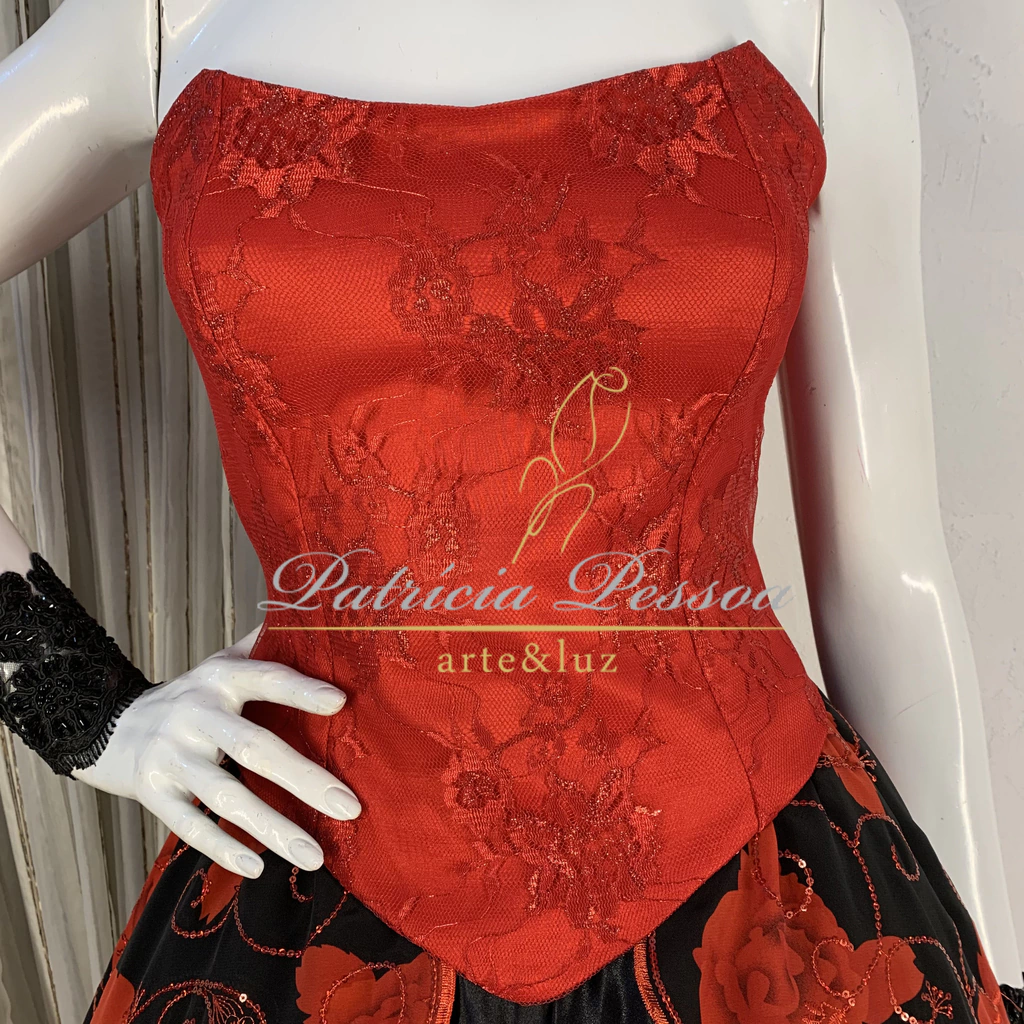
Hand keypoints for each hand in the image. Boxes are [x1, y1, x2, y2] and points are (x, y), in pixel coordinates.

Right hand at [72, 625, 359, 878]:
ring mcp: (173, 756)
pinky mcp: (154, 792)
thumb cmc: (189, 695)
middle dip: (304, 779)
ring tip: (315, 855)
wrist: (111, 726)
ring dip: (273, 828)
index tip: (340, 702)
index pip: (266, 679)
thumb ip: (263, 645)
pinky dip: (223, 846)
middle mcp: (197, 715)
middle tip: (350, 806)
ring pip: (226, 795)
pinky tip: (258, 866)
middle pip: (254, 747)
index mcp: (220, 679)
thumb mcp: (220, 662)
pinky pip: (190, 825)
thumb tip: (314, 618)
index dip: (300, 690)